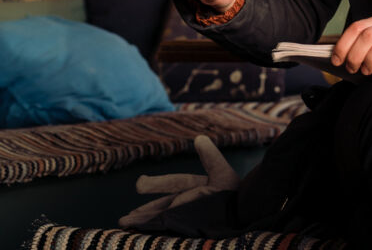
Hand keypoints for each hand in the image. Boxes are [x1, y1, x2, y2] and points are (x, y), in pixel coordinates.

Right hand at [117, 135, 240, 227]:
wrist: (246, 217)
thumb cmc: (237, 197)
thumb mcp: (223, 175)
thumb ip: (210, 158)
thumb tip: (199, 138)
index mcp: (197, 188)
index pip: (175, 183)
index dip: (157, 184)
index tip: (139, 185)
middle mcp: (191, 204)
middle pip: (163, 207)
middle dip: (144, 210)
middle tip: (124, 215)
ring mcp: (190, 219)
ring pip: (162, 220)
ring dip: (143, 222)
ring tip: (124, 225)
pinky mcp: (189, 230)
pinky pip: (168, 232)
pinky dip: (155, 232)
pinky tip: (139, 234)